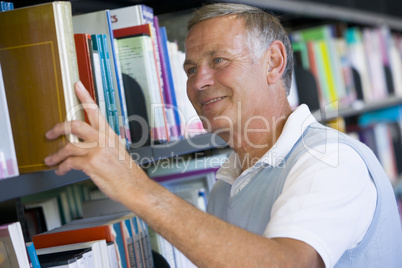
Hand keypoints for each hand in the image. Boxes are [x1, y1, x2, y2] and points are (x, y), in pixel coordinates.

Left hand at [44, 81, 140, 201]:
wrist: (135, 187)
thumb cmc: (127, 173)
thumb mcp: (118, 152)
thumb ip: (103, 144)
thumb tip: (88, 145)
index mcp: (110, 134)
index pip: (95, 110)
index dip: (85, 96)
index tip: (77, 86)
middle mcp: (103, 140)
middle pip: (75, 124)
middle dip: (58, 128)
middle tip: (50, 132)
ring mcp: (97, 151)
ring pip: (68, 146)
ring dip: (56, 155)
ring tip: (51, 160)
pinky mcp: (91, 164)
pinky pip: (69, 163)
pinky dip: (62, 167)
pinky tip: (61, 170)